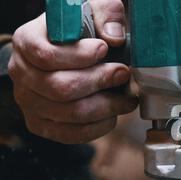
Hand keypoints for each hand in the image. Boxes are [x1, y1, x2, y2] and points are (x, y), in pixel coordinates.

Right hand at [8, 0, 137, 143]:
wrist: (70, 54)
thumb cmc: (82, 32)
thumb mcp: (93, 11)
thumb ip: (106, 16)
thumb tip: (113, 38)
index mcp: (27, 42)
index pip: (46, 56)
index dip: (80, 56)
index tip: (104, 49)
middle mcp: (22, 73)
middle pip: (61, 88)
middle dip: (100, 82)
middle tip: (124, 74)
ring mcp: (29, 102)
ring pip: (71, 113)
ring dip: (107, 107)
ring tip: (127, 98)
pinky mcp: (42, 125)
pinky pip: (71, 134)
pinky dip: (99, 127)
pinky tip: (113, 115)